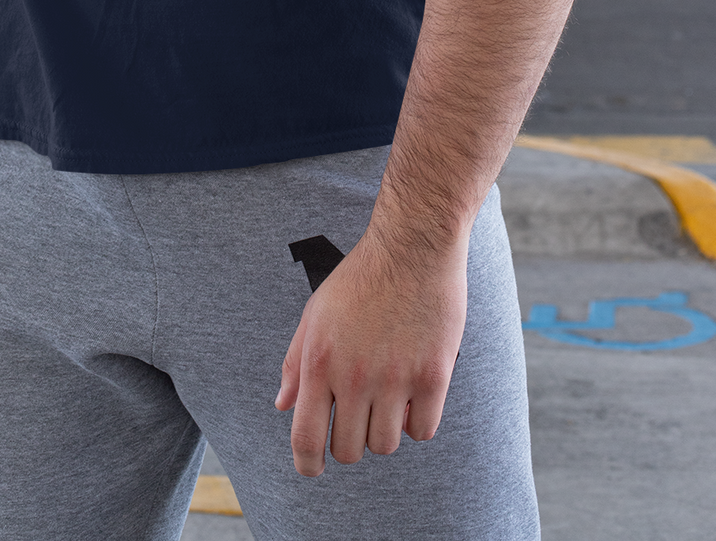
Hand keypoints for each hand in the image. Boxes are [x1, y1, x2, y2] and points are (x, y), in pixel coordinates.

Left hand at [275, 228, 467, 476]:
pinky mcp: (432, 376)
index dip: (307, 464)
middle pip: (348, 450)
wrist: (413, 246)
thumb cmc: (362, 277)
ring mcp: (395, 378)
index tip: (313, 468)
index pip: (306, 438)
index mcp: (319, 361)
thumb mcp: (316, 313)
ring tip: (387, 397)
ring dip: (384, 430)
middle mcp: (354, 376)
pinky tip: (413, 393)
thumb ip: (296, 361)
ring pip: (385, 445)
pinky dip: (417, 421)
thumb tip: (283, 405)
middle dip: (349, 440)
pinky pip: (422, 431)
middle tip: (358, 414)